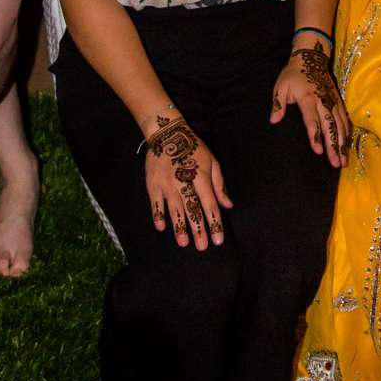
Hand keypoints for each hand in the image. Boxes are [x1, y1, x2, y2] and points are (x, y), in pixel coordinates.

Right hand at [142, 114, 231, 250]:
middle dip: (198, 230)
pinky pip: (156, 203)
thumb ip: (219, 184)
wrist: (167, 133)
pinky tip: (162, 228)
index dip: (214, 223)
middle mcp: (184, 182)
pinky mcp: (153, 184)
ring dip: (180, 227)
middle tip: (203, 247)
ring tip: (185, 243)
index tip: (218, 240)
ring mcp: (167, 184)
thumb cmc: (193, 148)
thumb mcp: (212, 161)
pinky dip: (158, 215)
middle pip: (192, 210)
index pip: (209, 204)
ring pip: (175, 210)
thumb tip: (228, 204)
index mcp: (201, 177)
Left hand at [271, 42, 351, 166]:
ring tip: (343, 160)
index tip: (317, 151)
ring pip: (340, 124)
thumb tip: (274, 120)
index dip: (315, 135)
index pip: (312, 119)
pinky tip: (347, 146)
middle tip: (336, 163)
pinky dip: (346, 133)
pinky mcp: (338, 100)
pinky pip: (345, 119)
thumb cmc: (292, 75)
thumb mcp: (280, 86)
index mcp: (307, 98)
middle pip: (330, 126)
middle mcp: (323, 100)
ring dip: (342, 143)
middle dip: (333, 145)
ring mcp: (333, 100)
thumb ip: (278, 103)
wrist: (310, 57)